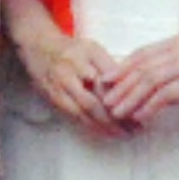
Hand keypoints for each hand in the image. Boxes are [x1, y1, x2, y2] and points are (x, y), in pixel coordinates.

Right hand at [15, 18, 135, 133]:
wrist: (38, 46)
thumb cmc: (71, 49)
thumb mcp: (93, 49)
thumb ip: (110, 66)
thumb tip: (130, 87)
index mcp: (85, 53)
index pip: (109, 79)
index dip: (125, 95)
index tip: (140, 108)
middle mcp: (71, 68)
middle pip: (95, 98)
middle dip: (116, 117)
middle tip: (134, 128)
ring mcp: (59, 84)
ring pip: (84, 110)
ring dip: (104, 125)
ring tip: (121, 133)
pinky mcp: (52, 96)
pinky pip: (73, 115)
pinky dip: (89, 125)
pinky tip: (103, 131)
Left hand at [93, 33, 178, 123]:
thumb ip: (169, 72)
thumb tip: (140, 86)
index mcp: (177, 43)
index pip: (141, 54)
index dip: (121, 68)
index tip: (105, 83)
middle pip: (142, 67)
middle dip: (121, 86)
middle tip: (106, 102)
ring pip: (151, 79)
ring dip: (131, 97)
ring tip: (118, 112)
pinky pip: (167, 93)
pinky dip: (151, 105)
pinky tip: (141, 116)